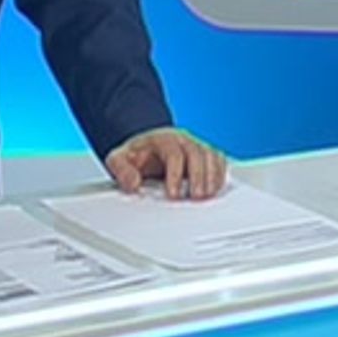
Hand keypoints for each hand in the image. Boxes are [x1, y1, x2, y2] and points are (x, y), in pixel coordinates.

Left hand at [104, 127, 227, 199]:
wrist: (146, 149)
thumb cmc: (136, 156)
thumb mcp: (118, 159)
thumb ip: (121, 169)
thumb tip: (132, 183)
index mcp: (162, 139)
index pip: (173, 153)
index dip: (175, 174)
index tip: (174, 195)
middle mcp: (182, 140)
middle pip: (197, 153)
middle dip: (199, 176)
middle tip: (196, 197)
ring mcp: (196, 146)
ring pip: (211, 155)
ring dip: (212, 176)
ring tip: (208, 195)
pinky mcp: (205, 155)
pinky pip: (218, 160)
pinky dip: (219, 174)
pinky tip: (215, 189)